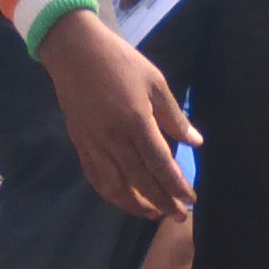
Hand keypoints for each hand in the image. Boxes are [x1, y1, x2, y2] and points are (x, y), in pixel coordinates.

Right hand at [38, 9, 197, 220]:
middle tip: (179, 215)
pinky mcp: (80, 144)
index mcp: (136, 122)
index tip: (190, 200)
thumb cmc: (120, 62)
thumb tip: (195, 142)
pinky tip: (123, 199)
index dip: (176, 186)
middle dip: (162, 201)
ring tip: (153, 214)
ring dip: (136, 205)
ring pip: (115, 186)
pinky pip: (95, 177)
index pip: (160, 165)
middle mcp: (114, 139)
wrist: (74, 52)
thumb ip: (174, 116)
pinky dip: (110, 194)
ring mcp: (94, 144)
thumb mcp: (155, 82)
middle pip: (141, 181)